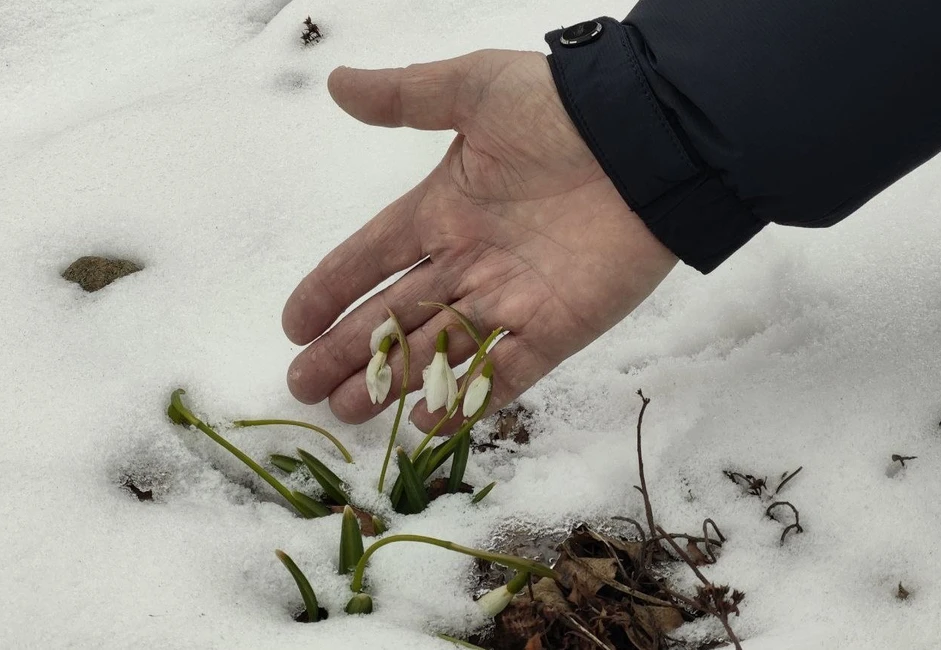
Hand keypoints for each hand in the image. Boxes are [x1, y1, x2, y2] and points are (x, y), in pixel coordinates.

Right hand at [282, 49, 676, 429]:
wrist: (647, 142)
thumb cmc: (560, 111)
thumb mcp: (473, 90)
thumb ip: (406, 97)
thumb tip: (337, 82)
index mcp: (443, 209)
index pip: (371, 258)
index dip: (330, 291)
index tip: (293, 326)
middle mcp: (469, 261)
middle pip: (395, 316)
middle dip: (349, 352)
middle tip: (305, 388)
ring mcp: (510, 299)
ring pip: (438, 351)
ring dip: (392, 382)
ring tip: (346, 411)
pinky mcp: (556, 328)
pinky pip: (506, 373)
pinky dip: (468, 399)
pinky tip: (425, 422)